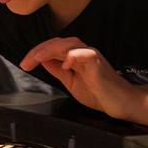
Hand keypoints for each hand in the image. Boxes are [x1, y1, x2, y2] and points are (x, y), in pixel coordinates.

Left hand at [20, 37, 138, 119]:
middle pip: (57, 42)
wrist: (122, 104)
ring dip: (51, 49)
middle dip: (38, 51)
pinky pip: (86, 54)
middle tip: (26, 63)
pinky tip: (65, 65)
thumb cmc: (100, 94)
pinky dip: (73, 56)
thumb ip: (58, 71)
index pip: (52, 48)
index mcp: (74, 57)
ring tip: (38, 58)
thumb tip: (42, 61)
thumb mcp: (71, 83)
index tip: (25, 65)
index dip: (36, 53)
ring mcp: (91, 57)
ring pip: (69, 44)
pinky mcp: (99, 64)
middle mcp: (82, 53)